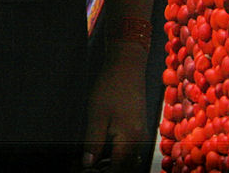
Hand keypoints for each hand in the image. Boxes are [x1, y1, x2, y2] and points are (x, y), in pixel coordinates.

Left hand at [82, 46, 149, 169]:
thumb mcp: (97, 116)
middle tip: (88, 166)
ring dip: (113, 163)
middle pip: (125, 166)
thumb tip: (88, 164)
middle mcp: (139, 140)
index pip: (117, 168)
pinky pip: (131, 149)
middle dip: (108, 169)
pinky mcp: (139, 127)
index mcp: (130, 139)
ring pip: (128, 159)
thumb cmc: (111, 87)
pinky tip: (103, 150)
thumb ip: (93, 142)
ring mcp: (141, 133)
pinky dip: (118, 154)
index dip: (102, 172)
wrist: (127, 65)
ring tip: (93, 161)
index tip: (87, 171)